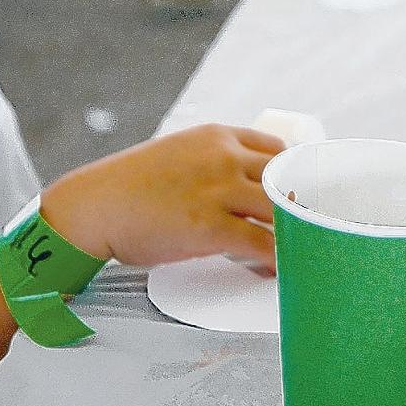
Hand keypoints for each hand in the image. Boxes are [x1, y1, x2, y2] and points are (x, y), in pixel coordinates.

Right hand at [42, 124, 283, 269]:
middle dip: (300, 203)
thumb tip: (243, 187)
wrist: (94, 206)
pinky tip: (277, 269)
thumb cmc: (132, 186)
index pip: (277, 150)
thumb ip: (212, 163)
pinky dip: (276, 258)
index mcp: (217, 136)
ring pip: (279, 210)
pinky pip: (260, 243)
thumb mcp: (178, 154)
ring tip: (301, 250)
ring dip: (295, 232)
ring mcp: (219, 191)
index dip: (294, 174)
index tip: (302, 195)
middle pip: (285, 178)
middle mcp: (224, 157)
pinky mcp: (211, 227)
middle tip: (310, 226)